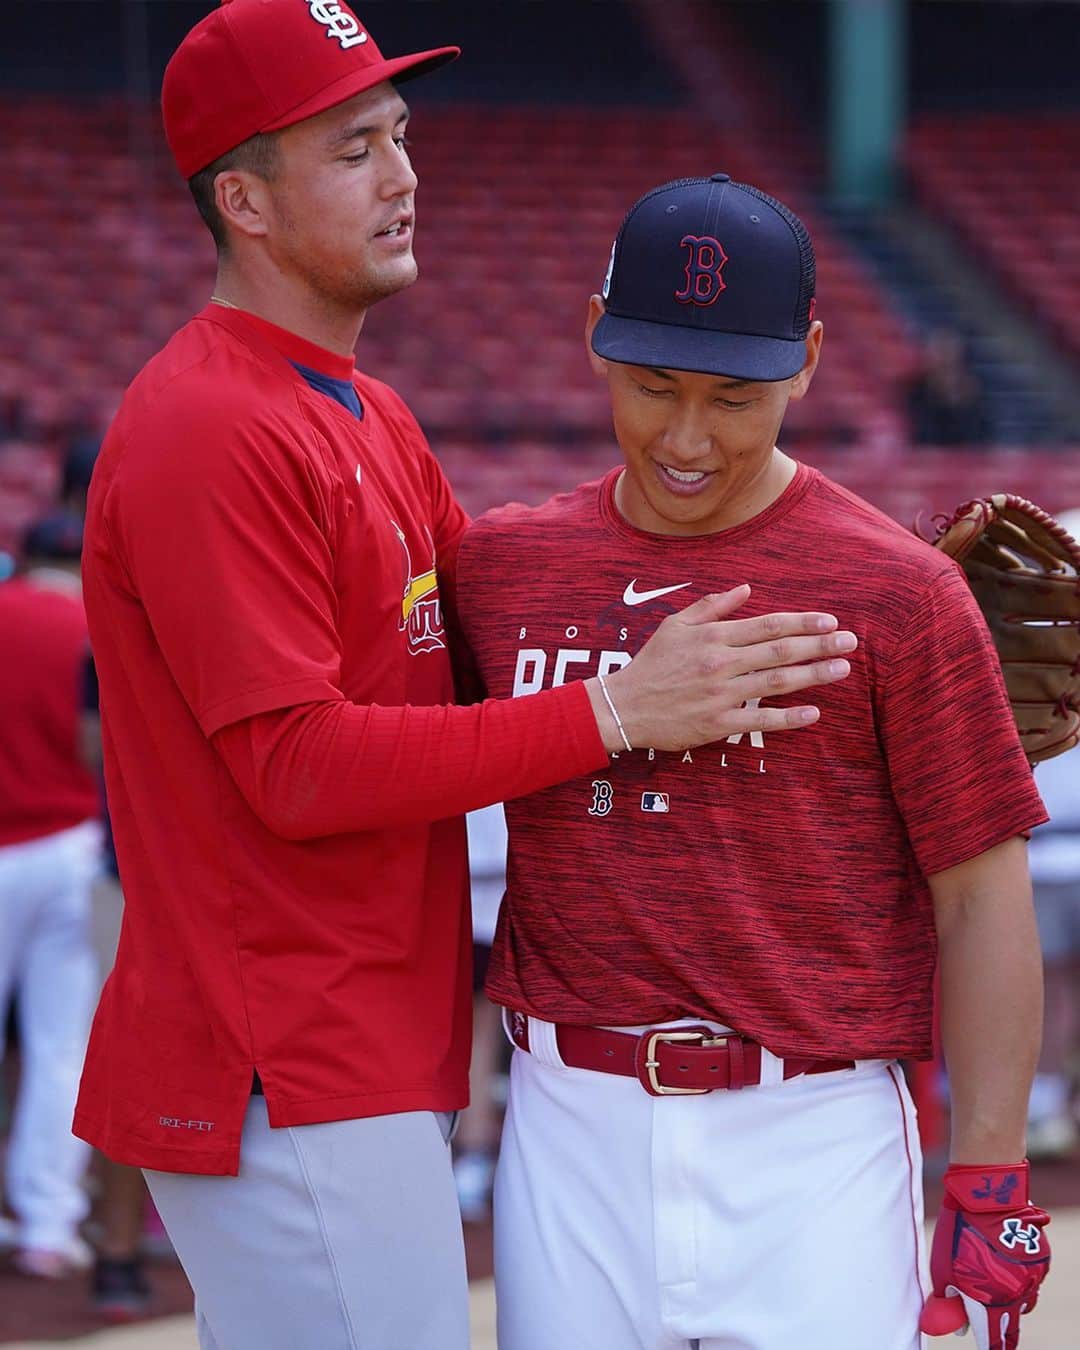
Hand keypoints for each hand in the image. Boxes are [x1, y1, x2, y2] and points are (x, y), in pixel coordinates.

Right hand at [590, 584, 856, 752]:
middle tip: (850, 642)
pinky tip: (813, 714)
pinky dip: (789, 717)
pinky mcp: (718, 723)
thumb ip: (712, 606)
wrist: (624, 707)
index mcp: (713, 636)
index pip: (768, 625)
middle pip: (780, 650)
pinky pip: (760, 719)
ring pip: (776, 681)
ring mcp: (721, 694)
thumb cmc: (651, 664)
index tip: (829, 621)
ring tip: (842, 670)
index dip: (802, 622)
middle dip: (819, 645)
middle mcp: (722, 662)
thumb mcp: (676, 625)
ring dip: (813, 675)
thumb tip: (746, 589)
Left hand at [921, 1162, 1049, 1348]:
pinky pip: (1033, 1280)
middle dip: (1005, 1336)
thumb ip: (948, 1301)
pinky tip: (1009, 1265)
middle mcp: (1015, 1296)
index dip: (989, 1348)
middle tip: (1002, 1343)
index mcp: (989, 1301)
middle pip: (1012, 1327)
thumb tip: (955, 1328)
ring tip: (1001, 1298)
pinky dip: (1022, 1279)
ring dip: (1013, 1304)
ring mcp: (1032, 1278)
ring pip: (1025, 1303)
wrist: (987, 1194)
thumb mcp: (942, 1266)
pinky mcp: (1041, 1260)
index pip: (993, 1339)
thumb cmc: (958, 1229)